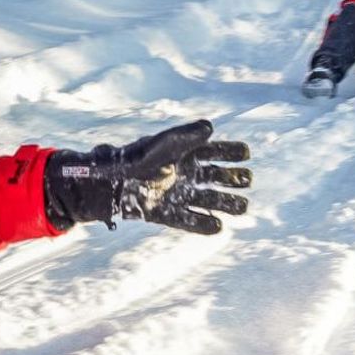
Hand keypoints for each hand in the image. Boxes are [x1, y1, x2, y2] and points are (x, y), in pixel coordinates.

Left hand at [43, 120, 250, 234]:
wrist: (107, 184)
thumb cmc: (134, 159)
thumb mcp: (161, 144)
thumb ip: (184, 136)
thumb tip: (211, 127)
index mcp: (182, 154)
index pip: (214, 151)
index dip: (231, 151)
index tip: (246, 152)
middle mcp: (183, 174)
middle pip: (215, 177)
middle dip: (234, 179)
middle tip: (247, 180)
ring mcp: (175, 194)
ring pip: (207, 200)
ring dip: (226, 204)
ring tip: (243, 207)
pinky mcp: (165, 214)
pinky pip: (188, 221)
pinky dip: (202, 225)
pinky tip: (218, 227)